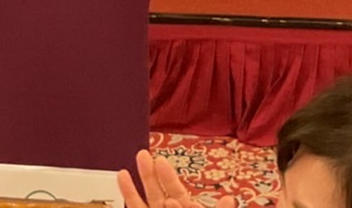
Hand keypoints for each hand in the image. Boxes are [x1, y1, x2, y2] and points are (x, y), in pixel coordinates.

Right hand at [116, 149, 233, 207]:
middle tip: (143, 153)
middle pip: (158, 192)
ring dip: (140, 180)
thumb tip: (229, 199)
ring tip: (134, 159)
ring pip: (146, 199)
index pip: (176, 192)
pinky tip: (122, 176)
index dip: (167, 177)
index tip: (160, 161)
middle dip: (151, 173)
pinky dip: (128, 193)